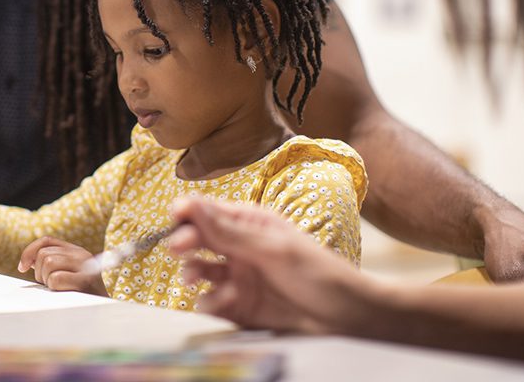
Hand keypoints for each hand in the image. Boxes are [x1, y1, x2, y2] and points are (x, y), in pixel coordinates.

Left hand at [17, 237, 107, 295]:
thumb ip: (51, 264)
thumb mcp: (67, 275)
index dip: (30, 252)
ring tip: (57, 289)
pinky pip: (55, 278)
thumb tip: (26, 262)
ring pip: (48, 263)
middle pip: (44, 254)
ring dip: (47, 280)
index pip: (46, 241)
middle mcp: (82, 254)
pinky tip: (63, 293)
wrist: (103, 313)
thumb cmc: (80, 297)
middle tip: (49, 285)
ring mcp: (85, 266)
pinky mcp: (85, 280)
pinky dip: (54, 288)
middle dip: (39, 272)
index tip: (22, 267)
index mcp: (76, 251)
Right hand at [169, 198, 368, 332]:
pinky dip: (211, 302)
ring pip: (199, 271)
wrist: (349, 319)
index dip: (189, 212)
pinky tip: (224, 302)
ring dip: (193, 273)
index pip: (211, 212)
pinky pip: (211, 302)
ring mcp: (239, 277)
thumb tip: (192, 204)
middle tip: (177, 249)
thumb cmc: (321, 275)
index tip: (174, 216)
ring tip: (194, 278)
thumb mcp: (274, 249)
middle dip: (185, 242)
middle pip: (199, 240)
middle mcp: (241, 248)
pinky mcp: (240, 306)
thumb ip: (230, 232)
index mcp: (252, 224)